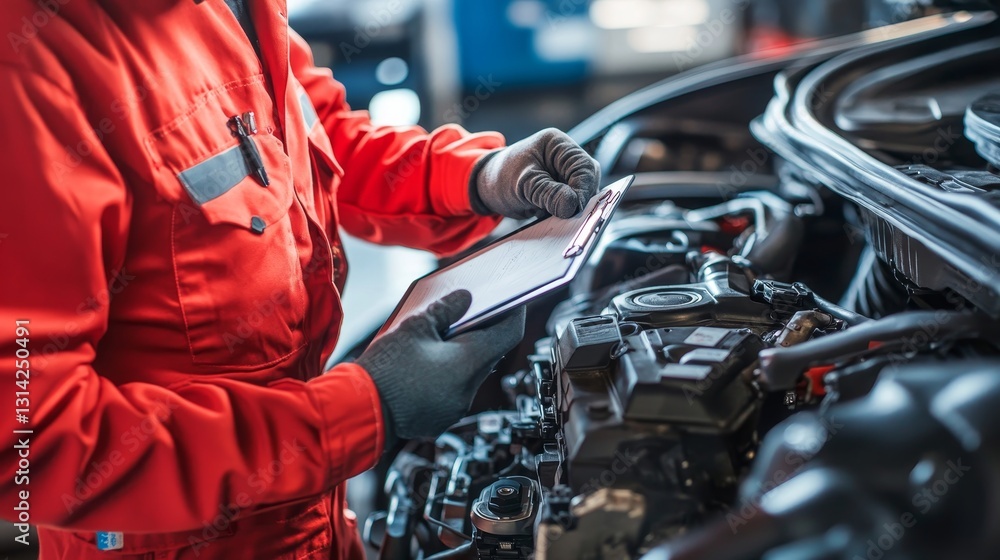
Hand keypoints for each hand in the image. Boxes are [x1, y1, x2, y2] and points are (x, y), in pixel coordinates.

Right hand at [357, 290, 524, 443]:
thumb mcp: (414, 326)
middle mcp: (467, 391)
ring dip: (462, 355)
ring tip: (445, 335)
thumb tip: (464, 299)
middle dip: (483, 333)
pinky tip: (430, 361)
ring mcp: (454, 408)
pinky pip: (452, 392)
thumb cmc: (384, 369)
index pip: (508, 335)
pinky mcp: (438, 419)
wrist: (357, 411)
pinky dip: (447, 375)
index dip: (514, 313)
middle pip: (489, 355)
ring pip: (470, 375)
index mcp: (468, 364)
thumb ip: (445, 309)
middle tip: (473, 312)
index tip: (514, 299)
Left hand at [471, 128, 600, 218]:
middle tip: (567, 218)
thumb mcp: (523, 185)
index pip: (584, 167)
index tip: (576, 209)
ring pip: (581, 194)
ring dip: (571, 209)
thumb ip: (548, 193)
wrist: (486, 187)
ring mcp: (564, 174)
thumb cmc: (501, 178)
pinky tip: (549, 217)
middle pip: (587, 180)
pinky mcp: (561, 190)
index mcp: (557, 145)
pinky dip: (564, 213)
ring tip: (552, 216)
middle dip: (579, 200)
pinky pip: (571, 204)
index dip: (583, 189)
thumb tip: (573, 205)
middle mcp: (565, 157)